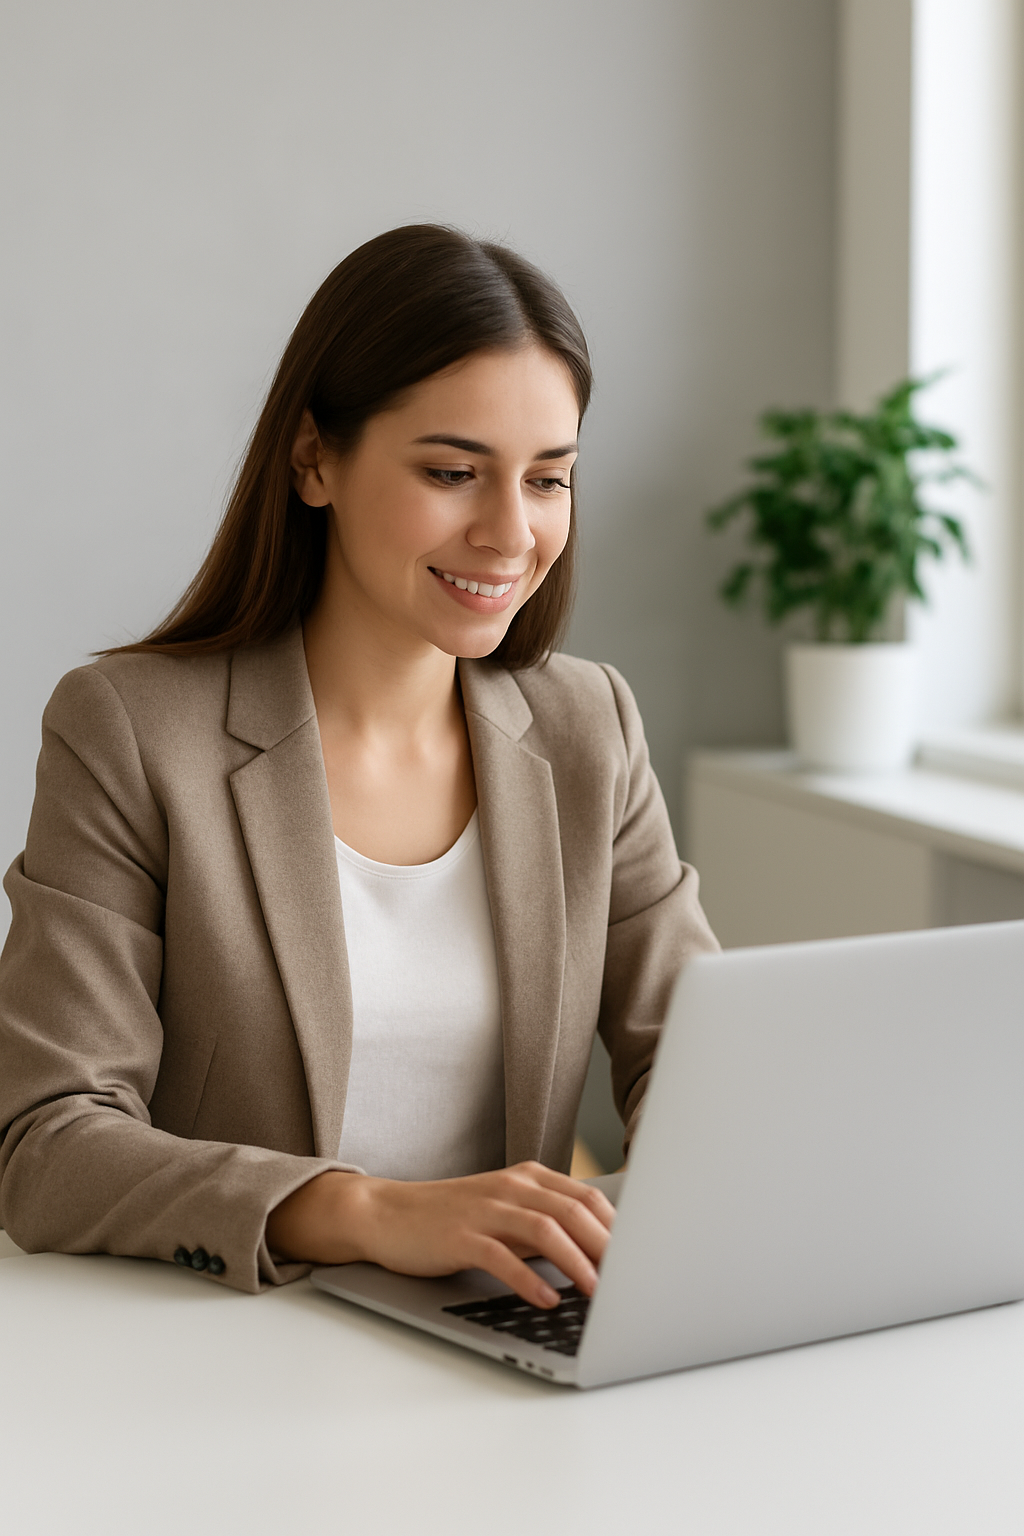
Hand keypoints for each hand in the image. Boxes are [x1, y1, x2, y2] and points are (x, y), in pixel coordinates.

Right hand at [266, 1162, 614, 1308]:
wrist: (388, 1214)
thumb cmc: (453, 1220)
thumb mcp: (506, 1215)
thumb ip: (546, 1227)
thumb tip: (599, 1257)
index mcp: (528, 1178)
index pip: (588, 1197)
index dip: (620, 1228)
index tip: (643, 1259)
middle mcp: (512, 1187)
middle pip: (575, 1210)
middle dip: (609, 1247)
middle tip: (633, 1280)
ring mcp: (485, 1208)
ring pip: (545, 1229)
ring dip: (578, 1262)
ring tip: (599, 1293)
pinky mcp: (460, 1234)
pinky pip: (502, 1255)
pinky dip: (529, 1278)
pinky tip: (547, 1299)